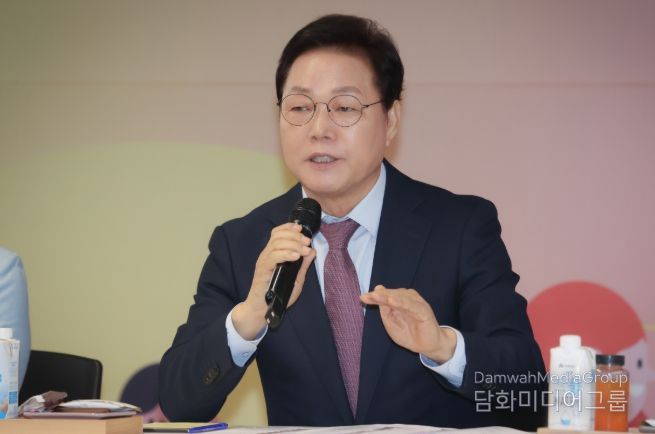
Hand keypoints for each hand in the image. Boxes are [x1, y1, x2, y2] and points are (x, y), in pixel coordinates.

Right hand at [232, 223, 315, 338]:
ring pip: (276, 243)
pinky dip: (286, 254)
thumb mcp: (295, 278)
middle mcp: (267, 254)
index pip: (277, 233)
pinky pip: (274, 256)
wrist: (262, 310)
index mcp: (273, 253)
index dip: (289, 227)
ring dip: (293, 244)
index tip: (301, 228)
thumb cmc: (278, 295)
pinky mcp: (262, 269)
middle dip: (295, 235)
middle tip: (307, 242)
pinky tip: (296, 256)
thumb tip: (312, 251)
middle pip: (278, 235)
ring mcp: (264, 261)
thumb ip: (303, 265)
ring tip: (304, 250)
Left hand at [360, 285, 455, 363]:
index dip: (373, 297)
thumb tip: (376, 292)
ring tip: (377, 295)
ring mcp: (416, 304)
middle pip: (391, 294)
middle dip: (379, 295)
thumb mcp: (391, 324)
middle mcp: (407, 299)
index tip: (362, 297)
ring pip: (400, 297)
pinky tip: (393, 301)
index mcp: (398, 301)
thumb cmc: (408, 334)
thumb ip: (384, 310)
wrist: (427, 346)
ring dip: (388, 296)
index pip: (384, 296)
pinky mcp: (423, 311)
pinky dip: (402, 302)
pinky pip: (412, 305)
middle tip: (369, 296)